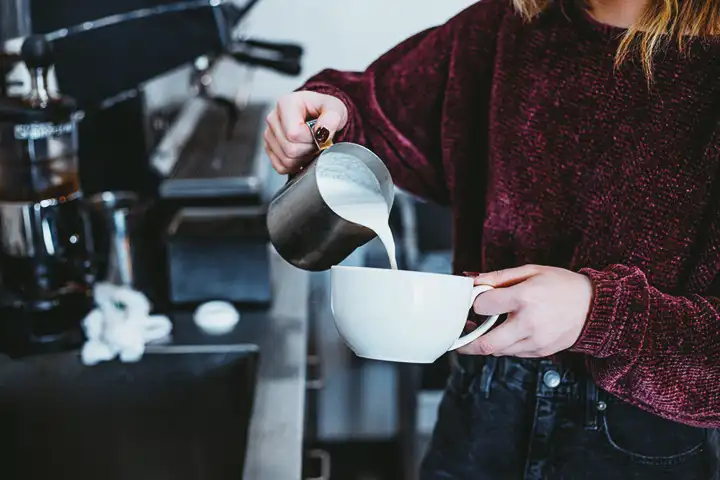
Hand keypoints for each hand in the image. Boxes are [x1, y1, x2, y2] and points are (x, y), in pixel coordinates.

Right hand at [264, 91, 348, 174]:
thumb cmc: (324, 110)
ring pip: (285, 160)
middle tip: (317, 142)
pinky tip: (302, 154)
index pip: (294, 134)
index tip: (320, 135)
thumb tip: (321, 132)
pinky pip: (281, 167)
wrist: (319, 114)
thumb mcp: (335, 108)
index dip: (311, 140)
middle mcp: (273, 118)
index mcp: (286, 104)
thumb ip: (331, 118)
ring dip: (303, 159)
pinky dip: (294, 165)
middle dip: (308, 151)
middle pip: (289, 150)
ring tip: (310, 146)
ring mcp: (269, 134)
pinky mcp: (269, 148)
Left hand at [458, 265, 593, 357]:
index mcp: (525, 298)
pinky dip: (505, 346)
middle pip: (486, 343)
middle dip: (466, 344)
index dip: (475, 303)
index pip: (483, 307)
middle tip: (458, 340)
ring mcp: (536, 341)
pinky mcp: (541, 352)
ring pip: (498, 351)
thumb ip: (499, 277)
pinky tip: (507, 333)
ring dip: (486, 344)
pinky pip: (513, 354)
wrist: (595, 307)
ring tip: (483, 332)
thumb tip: (474, 282)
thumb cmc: (563, 286)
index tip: (475, 302)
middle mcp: (529, 323)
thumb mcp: (531, 270)